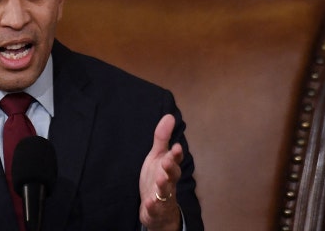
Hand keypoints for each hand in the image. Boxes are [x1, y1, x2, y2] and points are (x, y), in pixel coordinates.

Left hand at [139, 114, 182, 230]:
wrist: (157, 209)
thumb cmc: (158, 178)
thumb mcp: (157, 156)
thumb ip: (162, 138)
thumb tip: (169, 116)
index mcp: (168, 168)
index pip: (174, 160)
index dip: (176, 154)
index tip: (176, 147)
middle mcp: (168, 182)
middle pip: (172, 175)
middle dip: (171, 168)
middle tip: (167, 161)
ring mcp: (162, 196)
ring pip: (166, 191)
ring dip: (163, 185)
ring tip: (160, 179)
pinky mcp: (155, 209)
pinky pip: (154, 208)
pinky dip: (152, 205)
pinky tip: (148, 202)